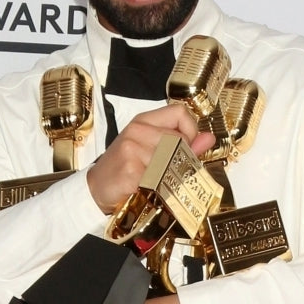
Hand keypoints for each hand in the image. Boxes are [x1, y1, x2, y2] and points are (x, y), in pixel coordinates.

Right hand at [86, 103, 215, 213]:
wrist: (94, 189)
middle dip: (181, 159)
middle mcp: (137, 131)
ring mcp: (133, 149)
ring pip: (172, 161)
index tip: (186, 146)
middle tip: (167, 172)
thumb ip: (182, 144)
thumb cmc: (122, 169)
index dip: (190, 130)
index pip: (180, 113)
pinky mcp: (131, 170)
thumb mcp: (150, 150)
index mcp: (143, 122)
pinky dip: (158, 189)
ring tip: (155, 182)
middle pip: (180, 139)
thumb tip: (209, 138)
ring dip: (168, 177)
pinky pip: (160, 180)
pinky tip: (146, 190)